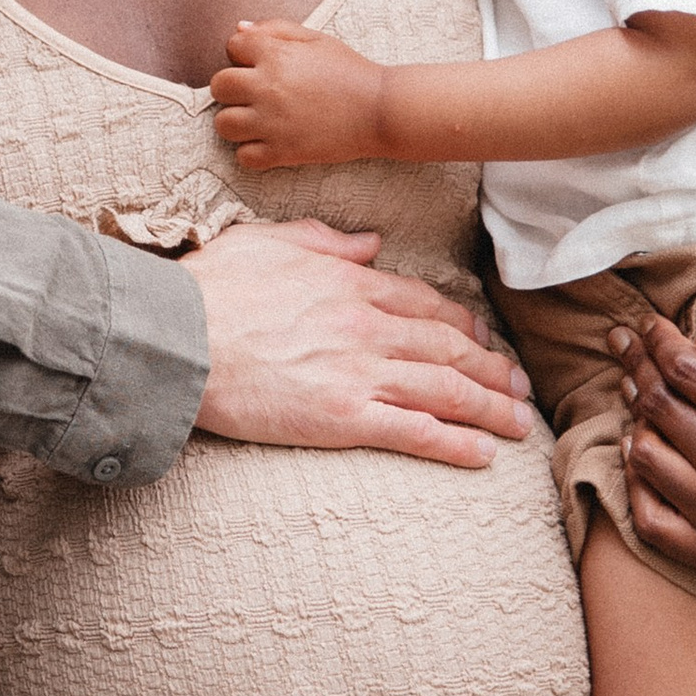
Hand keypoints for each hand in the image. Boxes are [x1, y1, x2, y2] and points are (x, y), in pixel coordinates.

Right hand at [183, 215, 529, 467]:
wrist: (176, 339)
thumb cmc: (212, 289)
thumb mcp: (269, 241)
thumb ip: (326, 241)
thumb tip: (369, 241)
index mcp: (351, 284)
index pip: (426, 304)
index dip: (464, 325)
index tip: (484, 340)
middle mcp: (367, 327)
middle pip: (450, 349)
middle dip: (492, 370)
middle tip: (519, 388)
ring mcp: (360, 373)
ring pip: (446, 390)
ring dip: (490, 408)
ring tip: (518, 423)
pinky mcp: (344, 418)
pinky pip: (415, 432)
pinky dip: (456, 444)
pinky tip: (484, 455)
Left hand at [210, 19, 387, 170]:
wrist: (380, 110)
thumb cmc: (351, 71)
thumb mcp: (317, 39)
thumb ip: (276, 29)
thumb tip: (239, 28)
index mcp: (275, 54)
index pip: (232, 46)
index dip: (245, 54)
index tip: (262, 64)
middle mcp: (267, 87)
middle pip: (219, 86)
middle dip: (233, 88)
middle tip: (254, 94)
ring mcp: (272, 122)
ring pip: (223, 124)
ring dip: (237, 121)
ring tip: (258, 120)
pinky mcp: (282, 152)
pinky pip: (243, 157)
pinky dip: (252, 152)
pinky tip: (269, 143)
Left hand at [615, 312, 695, 585]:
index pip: (689, 371)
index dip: (659, 341)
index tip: (647, 324)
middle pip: (661, 408)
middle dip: (636, 366)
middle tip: (626, 345)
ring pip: (645, 455)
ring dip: (634, 417)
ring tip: (636, 392)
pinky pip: (647, 516)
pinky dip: (634, 479)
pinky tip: (638, 448)